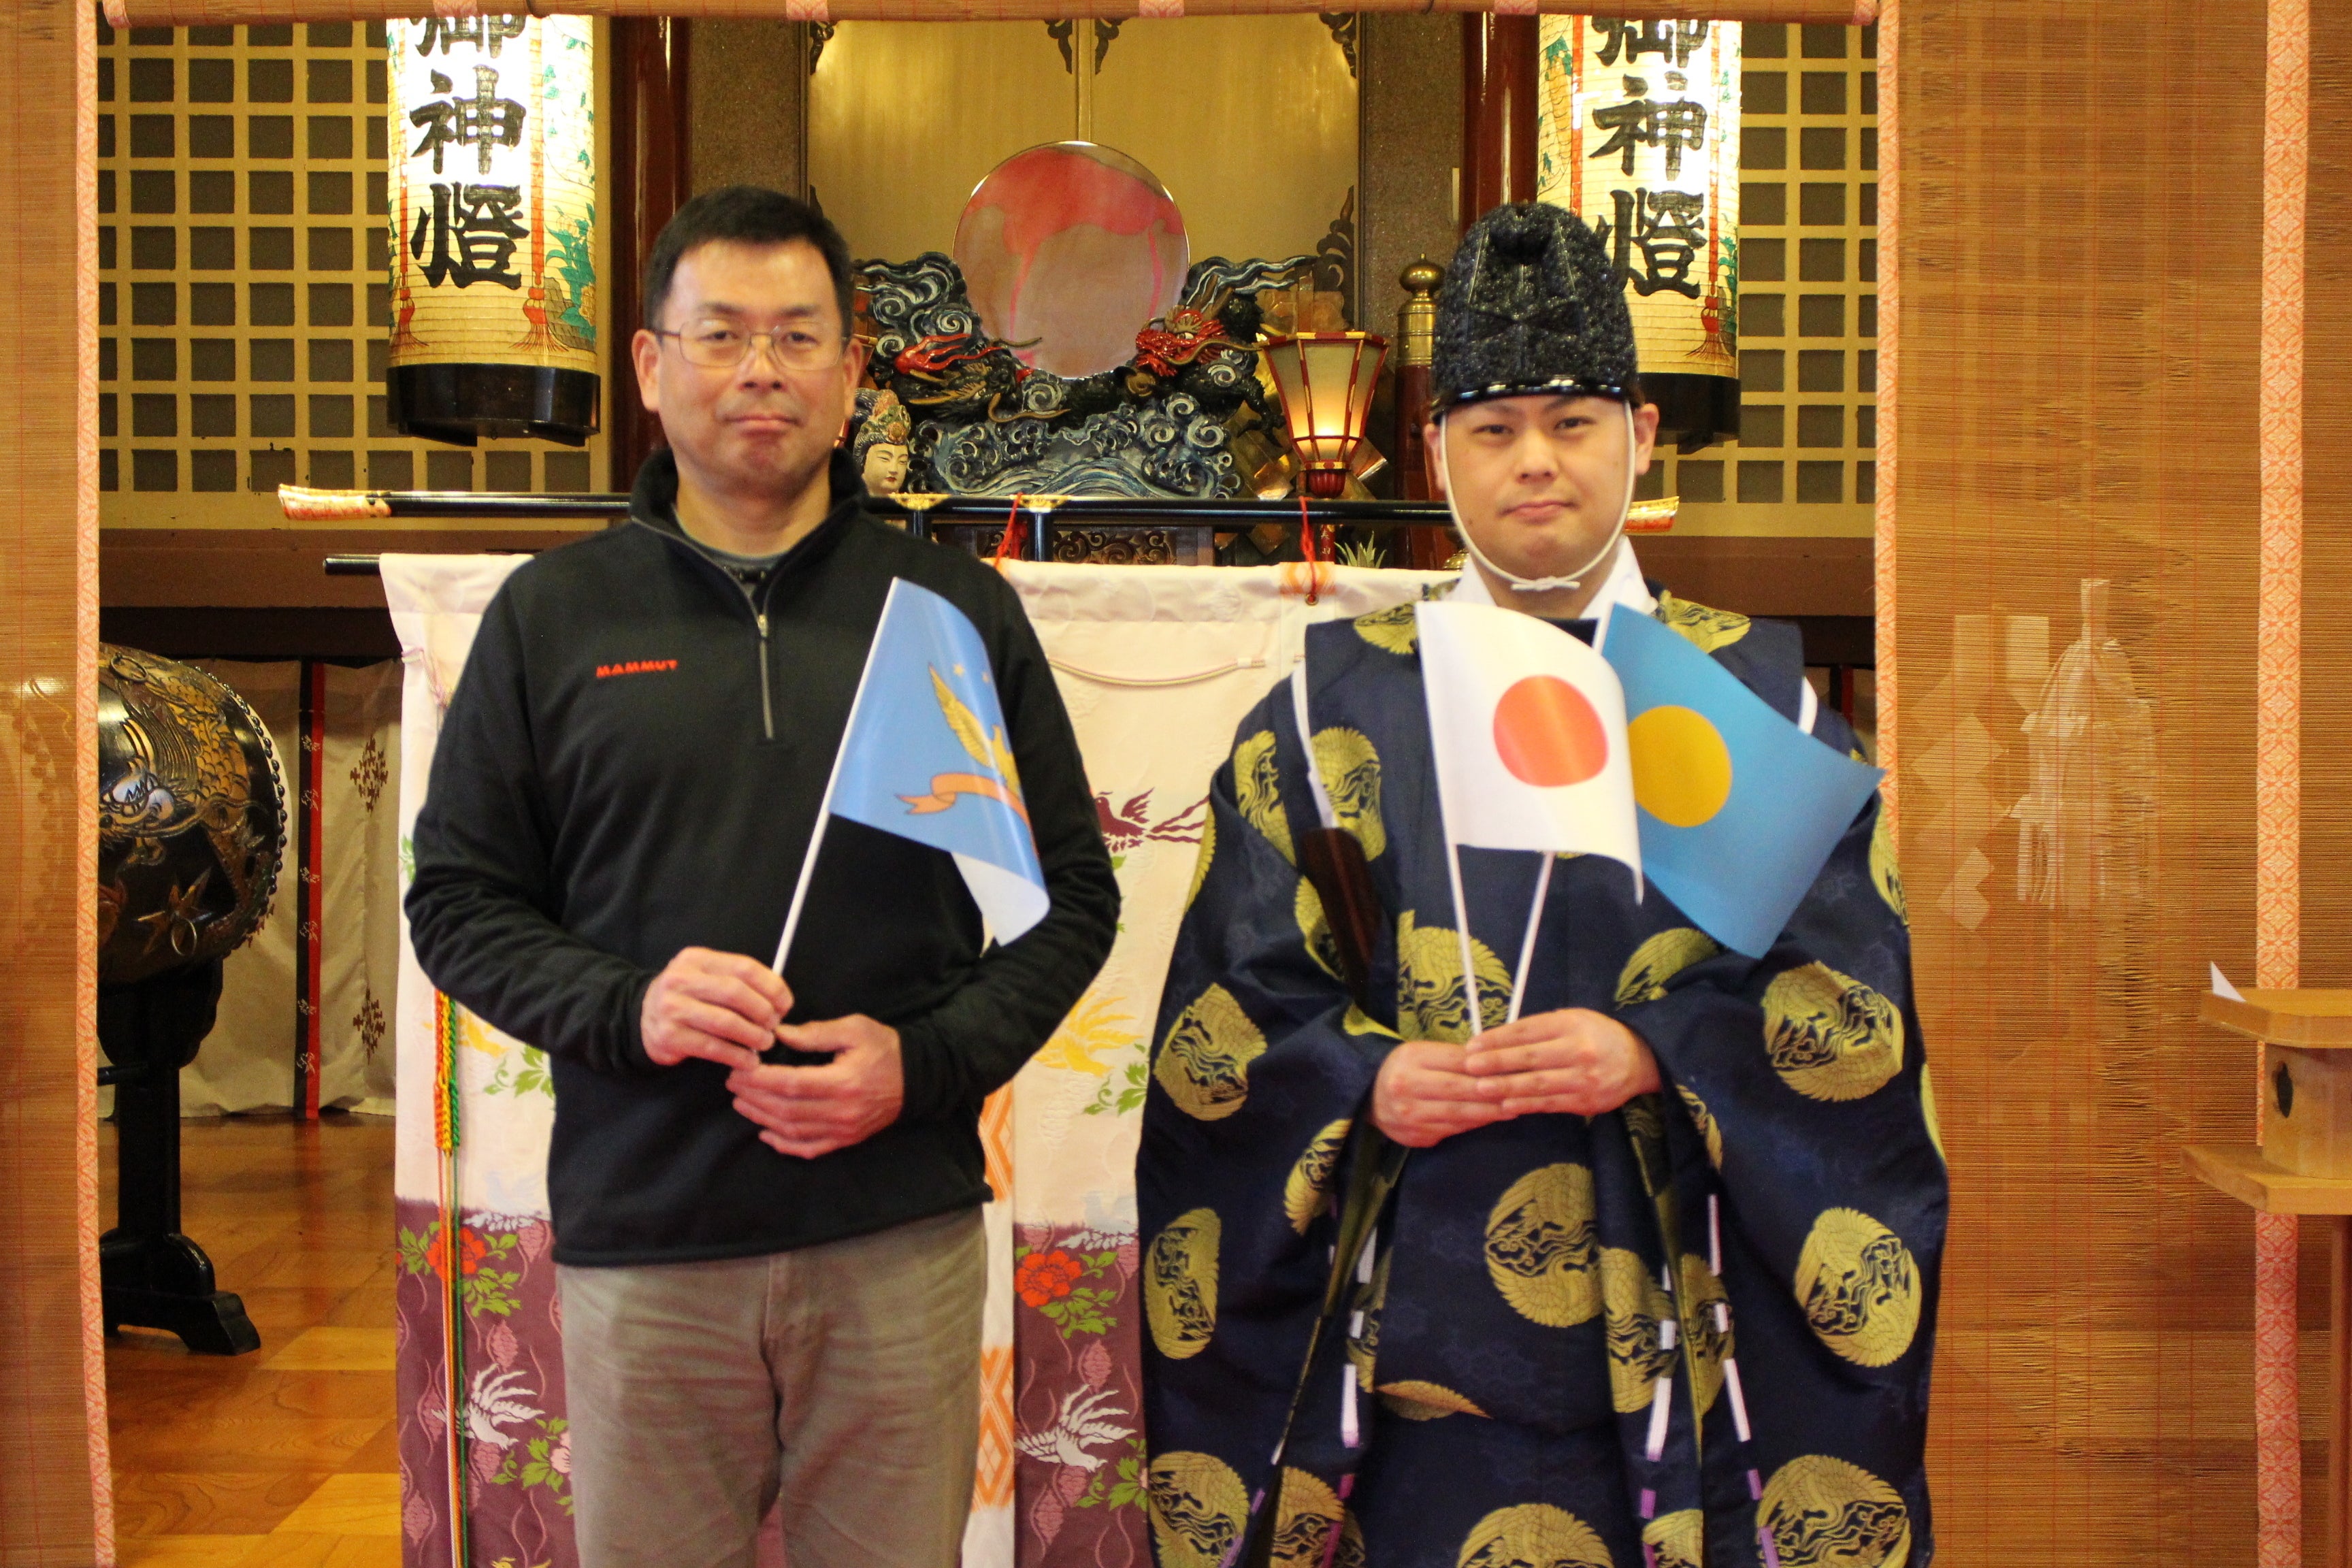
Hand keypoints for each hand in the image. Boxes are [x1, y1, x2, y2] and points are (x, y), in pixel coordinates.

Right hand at [640, 947, 793, 1070]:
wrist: (642, 1018)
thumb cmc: (686, 998)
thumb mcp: (705, 977)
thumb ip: (737, 981)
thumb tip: (779, 998)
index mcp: (697, 959)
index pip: (743, 967)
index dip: (771, 986)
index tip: (786, 1004)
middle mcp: (682, 979)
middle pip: (735, 993)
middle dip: (763, 1012)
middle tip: (774, 1026)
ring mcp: (673, 1008)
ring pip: (726, 1022)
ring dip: (753, 1036)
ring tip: (765, 1043)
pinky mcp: (670, 1036)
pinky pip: (713, 1047)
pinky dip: (736, 1056)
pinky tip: (748, 1061)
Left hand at [727, 1014, 904, 1159]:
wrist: (917, 1077)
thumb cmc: (885, 1048)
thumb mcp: (854, 1029)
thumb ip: (815, 1032)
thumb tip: (779, 1034)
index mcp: (843, 1082)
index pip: (790, 1084)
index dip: (759, 1079)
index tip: (740, 1069)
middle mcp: (841, 1112)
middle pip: (785, 1109)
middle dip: (754, 1097)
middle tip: (733, 1082)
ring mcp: (843, 1130)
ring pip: (792, 1131)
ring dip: (762, 1118)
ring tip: (741, 1103)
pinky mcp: (845, 1140)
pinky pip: (809, 1148)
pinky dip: (784, 1144)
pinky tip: (765, 1133)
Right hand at [1370, 1040, 1513, 1148]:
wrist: (1368, 1096)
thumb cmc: (1404, 1068)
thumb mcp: (1422, 1053)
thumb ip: (1454, 1058)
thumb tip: (1494, 1064)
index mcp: (1410, 1059)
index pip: (1457, 1062)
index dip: (1487, 1068)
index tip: (1512, 1070)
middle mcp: (1406, 1087)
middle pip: (1459, 1091)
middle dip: (1493, 1094)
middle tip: (1519, 1093)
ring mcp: (1409, 1116)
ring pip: (1458, 1115)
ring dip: (1488, 1113)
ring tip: (1512, 1109)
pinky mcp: (1414, 1136)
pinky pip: (1451, 1130)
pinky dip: (1472, 1124)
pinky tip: (1488, 1119)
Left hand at [1461, 1008, 1660, 1116]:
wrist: (1638, 1060)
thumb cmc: (1595, 1035)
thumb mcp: (1571, 1020)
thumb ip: (1538, 1029)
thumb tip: (1495, 1040)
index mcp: (1571, 1025)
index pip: (1527, 1031)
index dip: (1497, 1039)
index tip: (1472, 1045)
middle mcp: (1579, 1051)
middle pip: (1531, 1058)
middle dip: (1497, 1063)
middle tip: (1469, 1067)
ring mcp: (1584, 1079)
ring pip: (1539, 1084)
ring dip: (1507, 1088)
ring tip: (1481, 1088)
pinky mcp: (1586, 1102)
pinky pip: (1550, 1104)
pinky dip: (1526, 1105)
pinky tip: (1506, 1106)